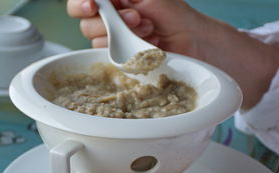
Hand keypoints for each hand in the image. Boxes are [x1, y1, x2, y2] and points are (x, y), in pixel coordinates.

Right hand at [67, 0, 278, 108]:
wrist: (196, 45)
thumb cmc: (177, 17)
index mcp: (116, 2)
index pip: (85, 1)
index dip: (81, 3)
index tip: (93, 4)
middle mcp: (111, 20)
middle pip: (84, 21)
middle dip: (107, 19)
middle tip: (136, 17)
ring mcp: (115, 41)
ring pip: (95, 39)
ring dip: (121, 33)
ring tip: (148, 29)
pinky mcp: (121, 61)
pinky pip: (108, 57)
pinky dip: (125, 51)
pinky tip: (144, 45)